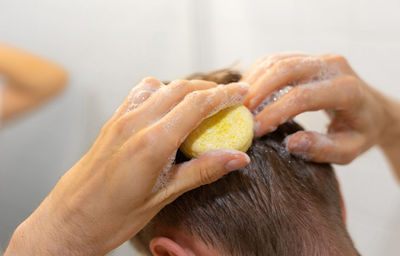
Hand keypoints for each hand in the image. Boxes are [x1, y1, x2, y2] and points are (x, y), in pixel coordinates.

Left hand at [5, 78, 249, 254]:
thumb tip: (238, 158)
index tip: (242, 93)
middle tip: (230, 97)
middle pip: (181, 89)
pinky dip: (161, 92)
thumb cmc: (113, 216)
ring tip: (202, 102)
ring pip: (161, 87)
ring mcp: (120, 119)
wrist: (70, 220)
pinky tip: (168, 108)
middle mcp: (135, 123)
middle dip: (210, 89)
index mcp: (152, 143)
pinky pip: (140, 94)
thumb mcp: (165, 196)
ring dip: (185, 89)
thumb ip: (203, 171)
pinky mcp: (112, 122)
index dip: (224, 96)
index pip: (196, 105)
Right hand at [242, 53, 391, 163]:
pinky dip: (257, 74)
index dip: (275, 113)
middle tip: (239, 114)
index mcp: (347, 90)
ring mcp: (319, 58)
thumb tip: (291, 143)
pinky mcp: (307, 57)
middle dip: (258, 91)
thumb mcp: (348, 150)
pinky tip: (247, 93)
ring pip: (277, 60)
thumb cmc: (359, 132)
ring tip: (238, 105)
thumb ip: (322, 149)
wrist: (371, 109)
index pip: (303, 96)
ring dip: (253, 81)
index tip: (255, 131)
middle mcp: (333, 66)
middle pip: (286, 69)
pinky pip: (275, 59)